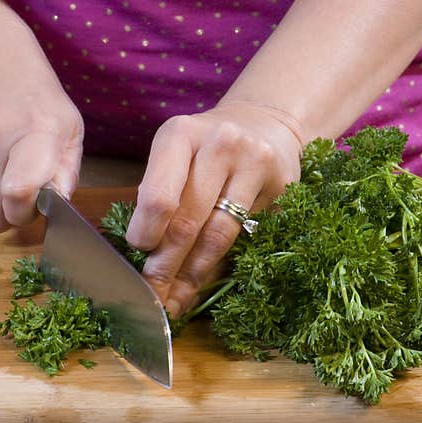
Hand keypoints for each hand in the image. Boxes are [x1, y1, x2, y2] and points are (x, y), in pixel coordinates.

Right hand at [0, 1, 83, 231]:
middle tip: (20, 193)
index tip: (34, 206)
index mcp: (35, 134)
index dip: (25, 214)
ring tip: (2, 158)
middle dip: (7, 215)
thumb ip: (66, 171)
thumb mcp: (67, 124)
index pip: (18, 195)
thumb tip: (59, 207)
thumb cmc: (32, 91)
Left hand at [125, 101, 302, 317]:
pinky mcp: (282, 188)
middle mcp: (221, 144)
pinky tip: (204, 282)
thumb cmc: (206, 148)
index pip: (159, 196)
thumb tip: (146, 259)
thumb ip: (160, 195)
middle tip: (152, 294)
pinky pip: (245, 237)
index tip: (139, 253)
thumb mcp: (175, 155)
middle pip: (188, 221)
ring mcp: (256, 166)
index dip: (147, 233)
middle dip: (166, 265)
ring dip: (193, 274)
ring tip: (175, 298)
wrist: (264, 124)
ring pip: (219, 235)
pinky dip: (220, 265)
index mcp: (181, 134)